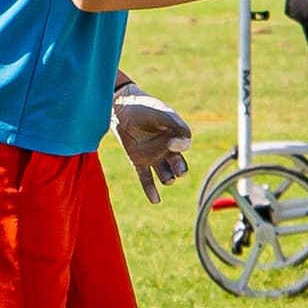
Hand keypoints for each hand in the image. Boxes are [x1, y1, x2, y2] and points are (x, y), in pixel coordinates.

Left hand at [112, 81, 191, 205]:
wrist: (122, 107)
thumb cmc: (145, 107)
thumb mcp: (162, 113)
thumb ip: (176, 124)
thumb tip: (185, 142)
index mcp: (175, 135)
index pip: (184, 146)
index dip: (181, 147)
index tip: (172, 143)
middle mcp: (166, 148)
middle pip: (178, 165)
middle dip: (180, 169)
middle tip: (179, 172)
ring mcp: (153, 157)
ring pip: (164, 173)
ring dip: (167, 178)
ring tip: (167, 179)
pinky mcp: (139, 162)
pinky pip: (146, 179)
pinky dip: (151, 190)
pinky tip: (155, 200)